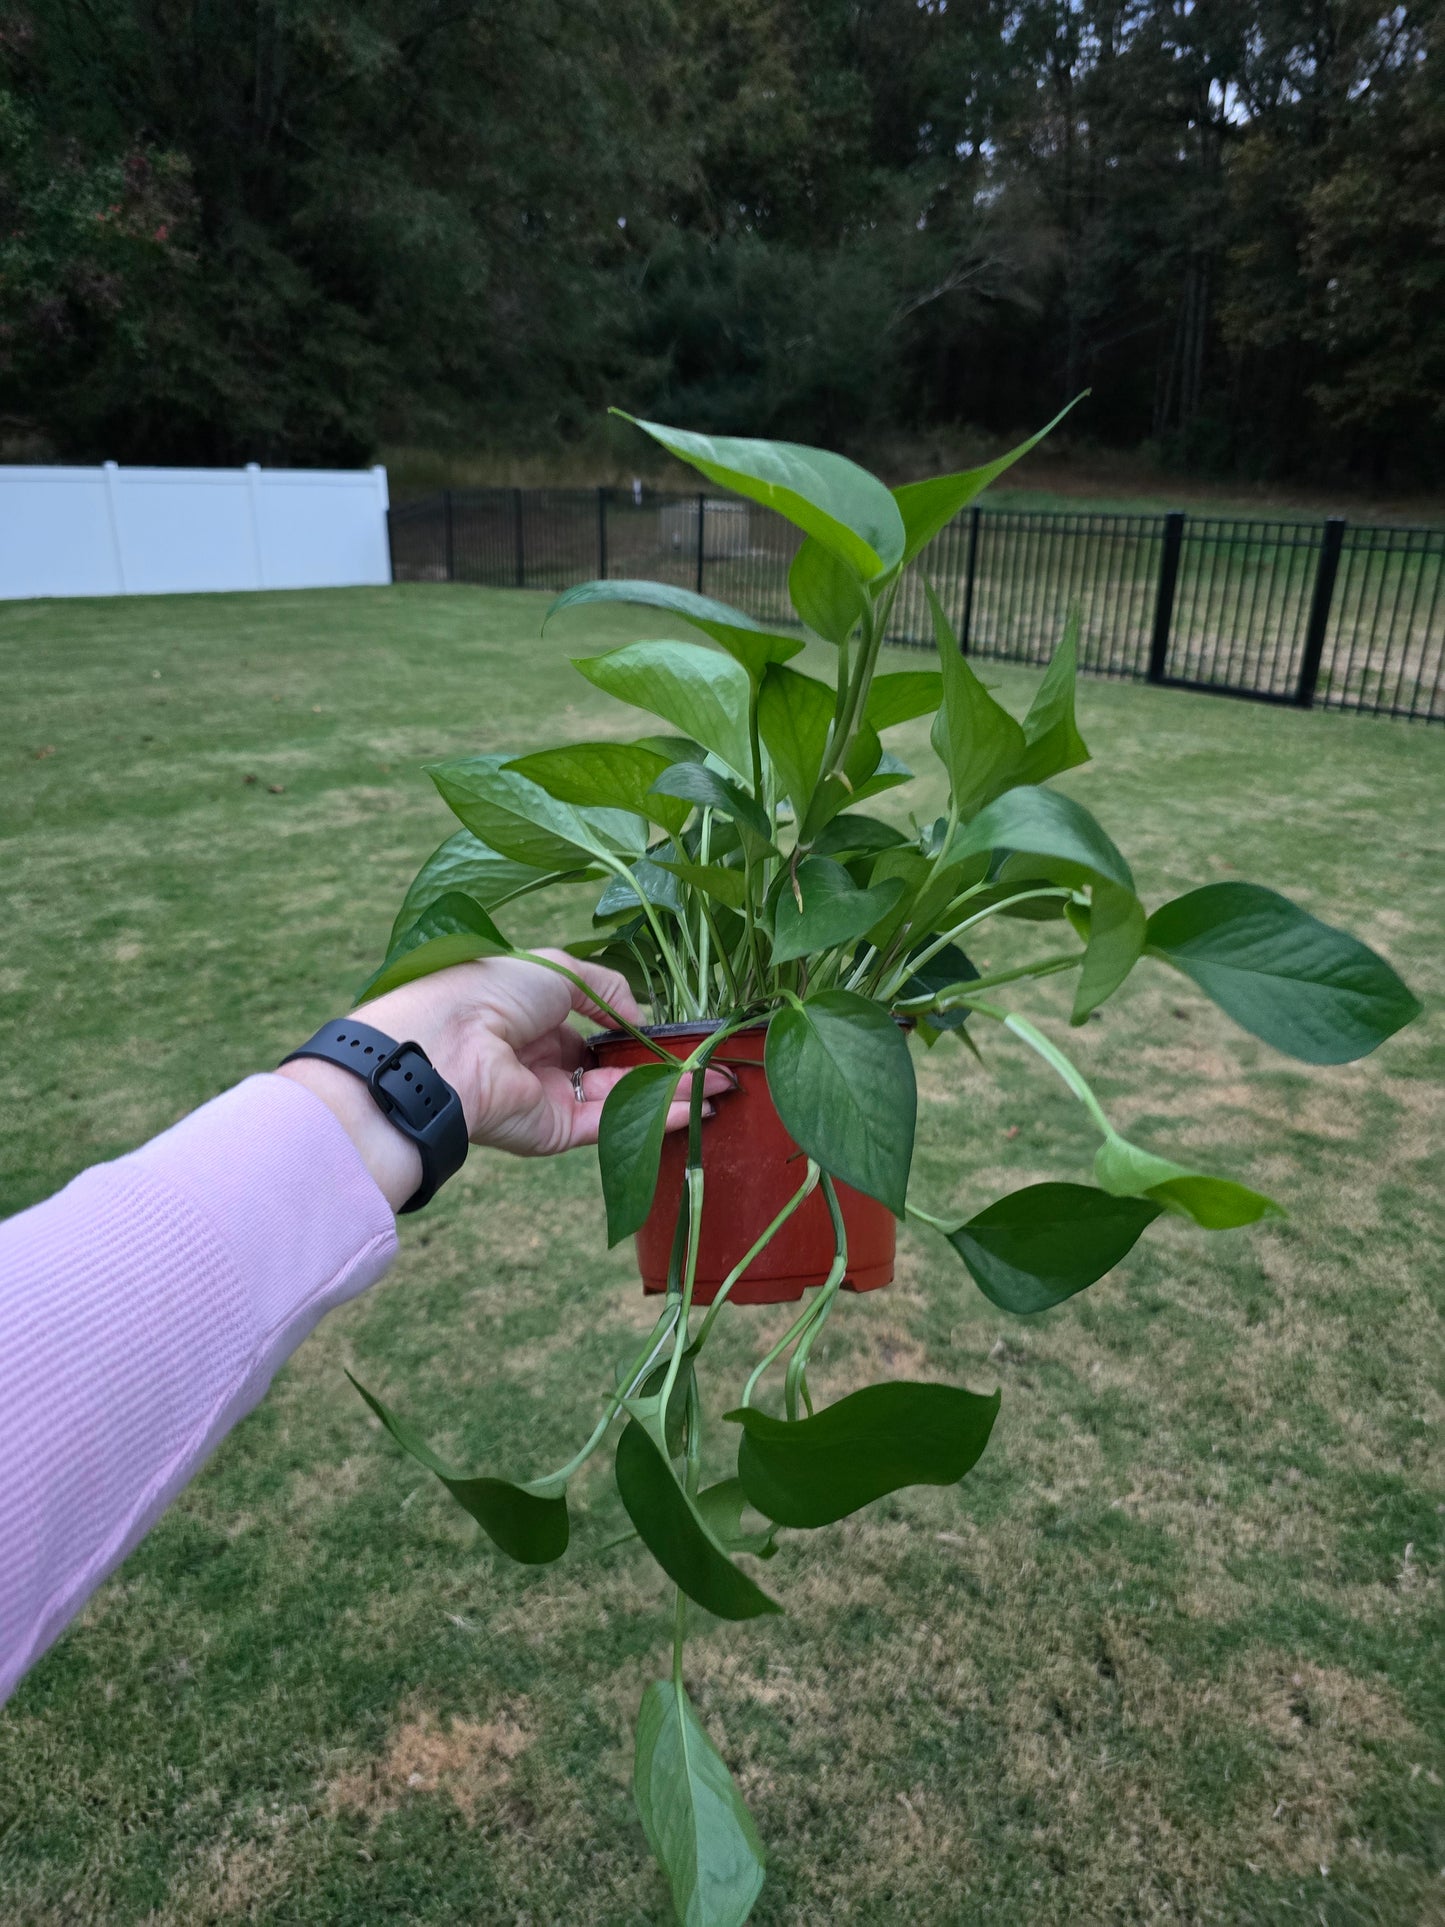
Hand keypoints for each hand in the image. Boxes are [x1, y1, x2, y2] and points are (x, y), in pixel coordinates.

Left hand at [277, 951, 732, 1209]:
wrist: (449, 1047)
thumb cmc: (493, 991)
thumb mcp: (559, 969)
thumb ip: (607, 990)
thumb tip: (642, 1016)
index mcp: (532, 1013)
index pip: (592, 1025)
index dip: (636, 1028)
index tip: (680, 1031)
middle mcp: (541, 1058)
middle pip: (613, 1066)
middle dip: (663, 1064)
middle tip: (715, 1061)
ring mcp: (549, 1098)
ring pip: (621, 1097)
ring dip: (671, 1090)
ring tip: (723, 1081)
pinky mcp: (555, 1134)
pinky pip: (612, 1124)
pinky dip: (655, 1116)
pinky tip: (696, 1103)